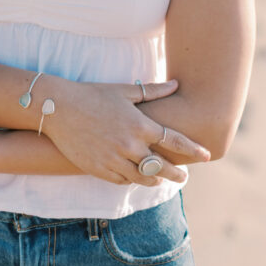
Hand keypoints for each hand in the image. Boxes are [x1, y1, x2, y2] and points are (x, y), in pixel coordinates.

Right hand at [40, 78, 209, 184]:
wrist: (59, 108)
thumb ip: (152, 91)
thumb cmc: (93, 94)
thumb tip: (176, 84)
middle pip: (162, 166)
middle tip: (184, 176)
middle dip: (176, 173)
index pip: (174, 140)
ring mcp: (114, 160)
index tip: (206, 154)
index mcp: (140, 124)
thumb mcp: (124, 90)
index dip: (193, 149)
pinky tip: (136, 177)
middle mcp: (130, 145)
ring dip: (155, 179)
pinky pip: (122, 181)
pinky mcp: (100, 170)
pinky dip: (131, 180)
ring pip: (143, 178)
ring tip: (161, 178)